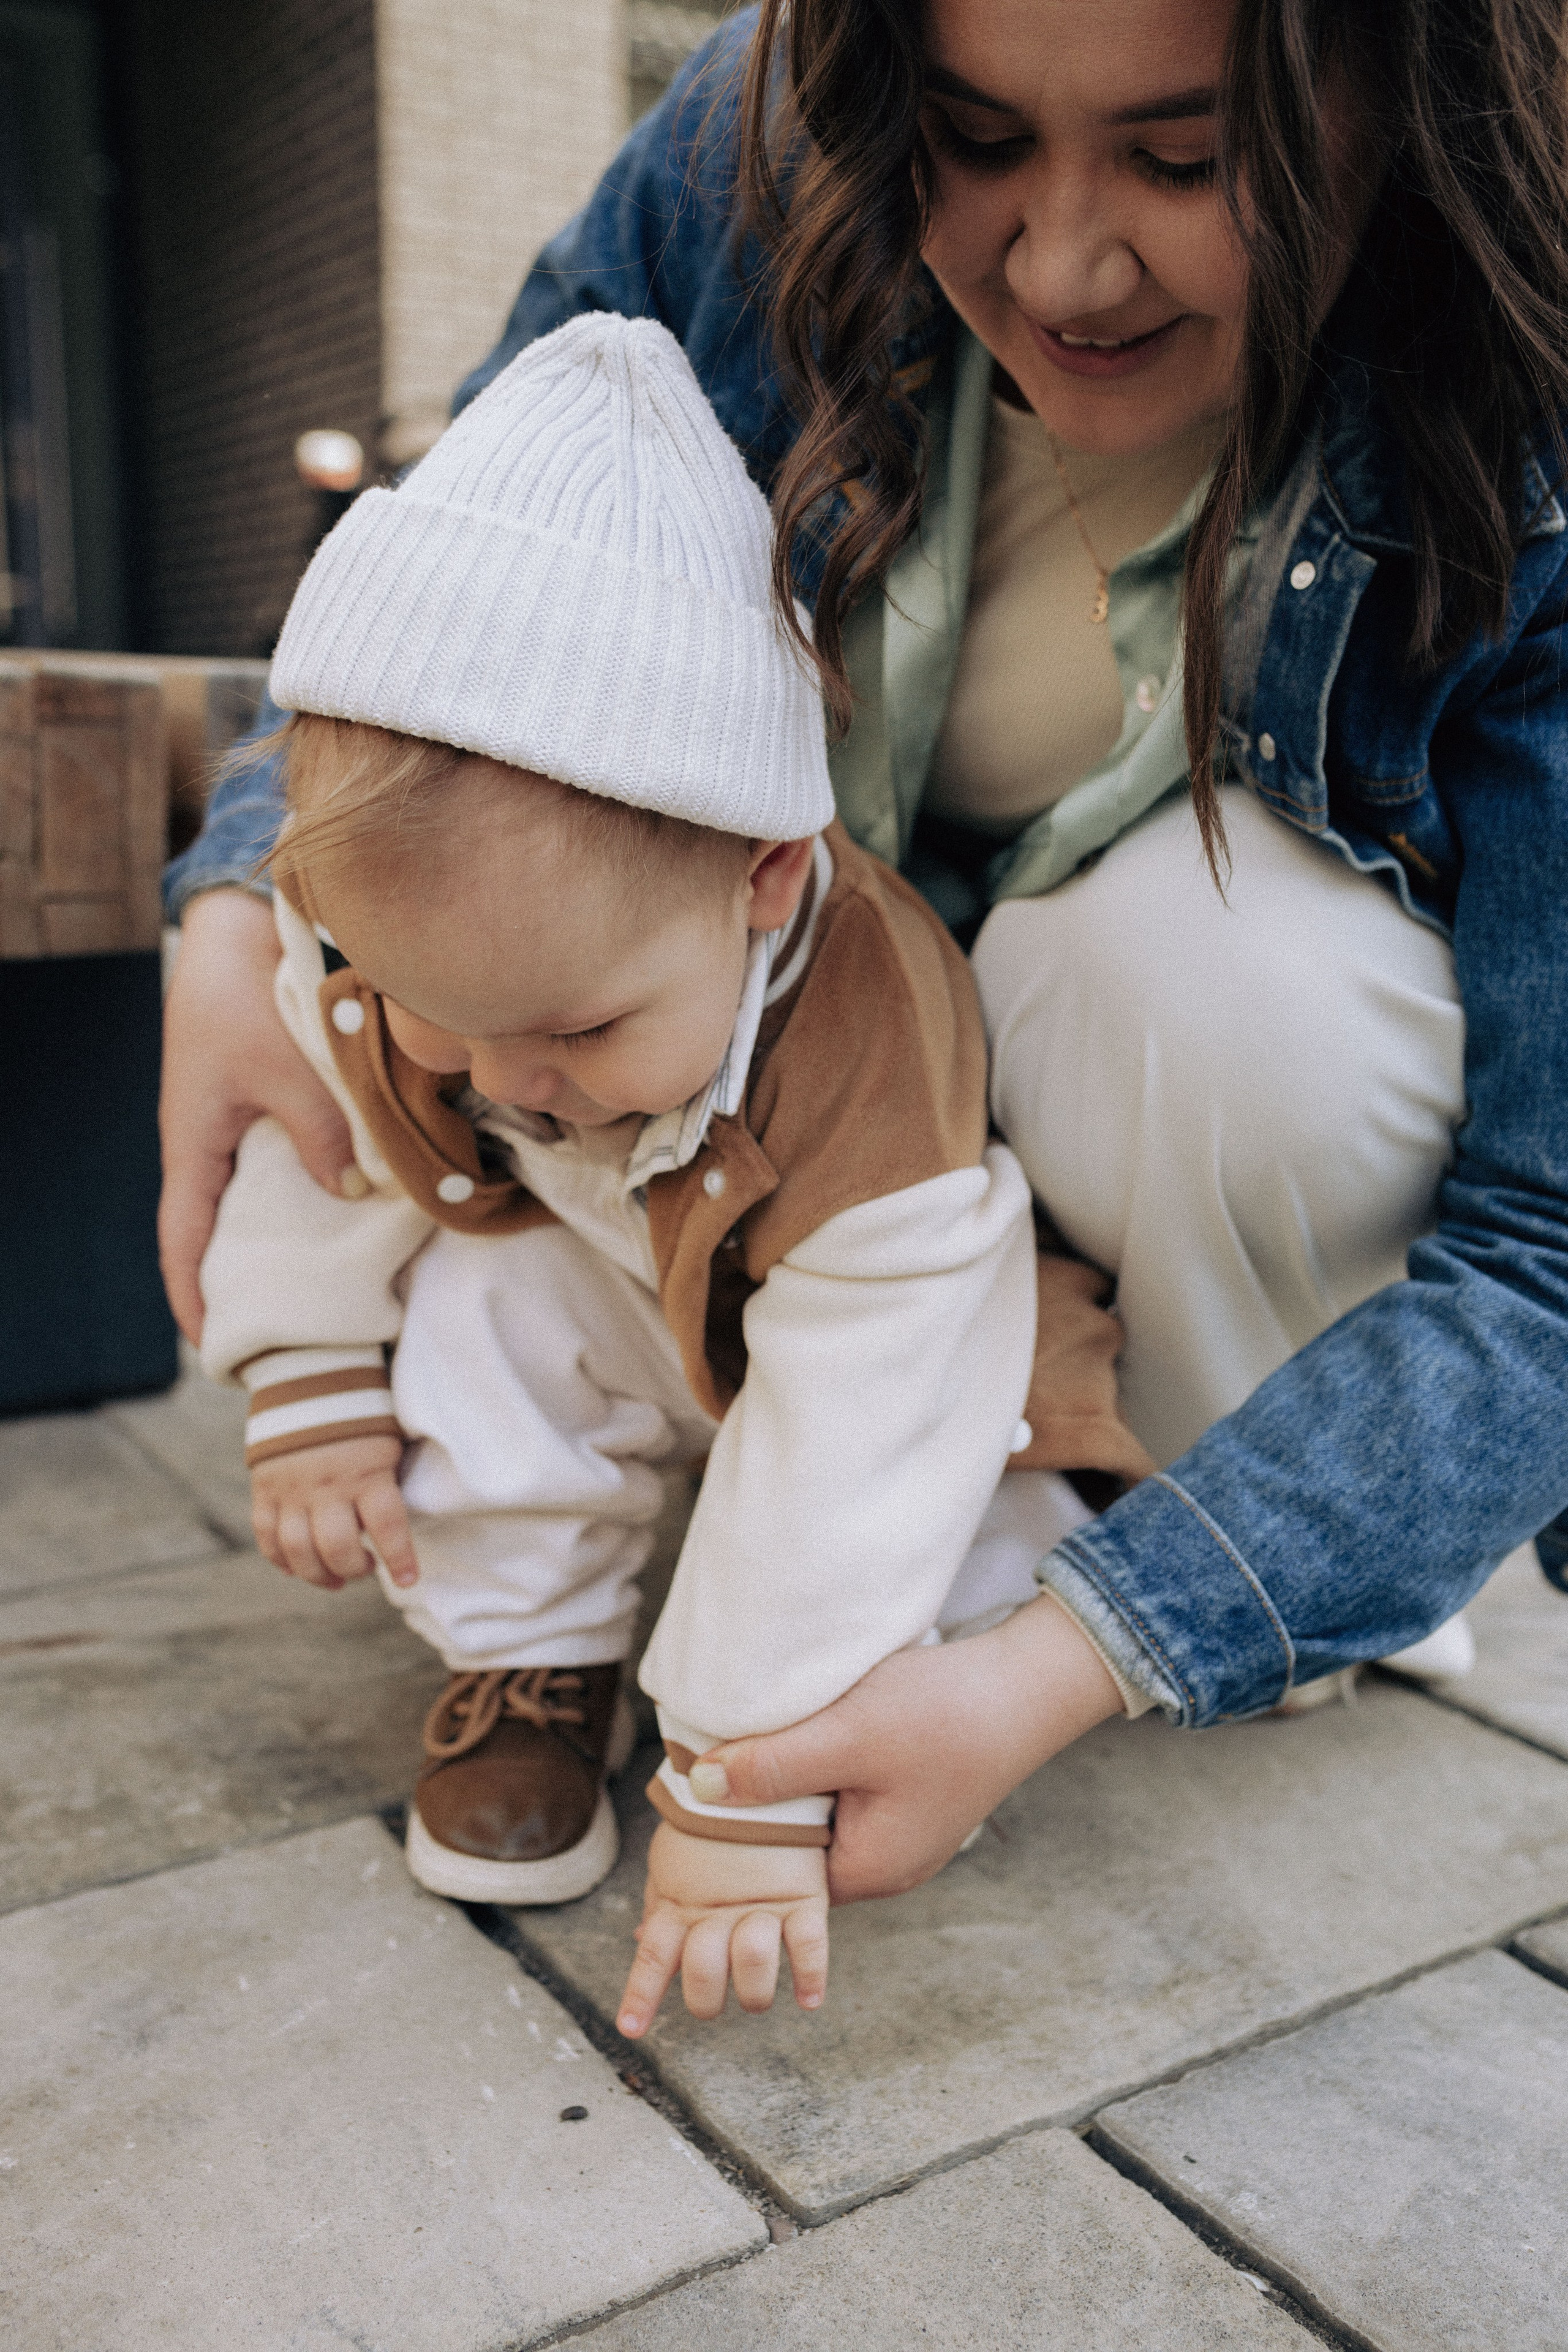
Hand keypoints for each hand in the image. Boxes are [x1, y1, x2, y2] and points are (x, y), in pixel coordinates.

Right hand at [159, 889, 353, 1342]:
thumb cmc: (244, 998)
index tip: (215, 1348)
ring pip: (247, 1205)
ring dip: (274, 1244)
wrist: (233, 936)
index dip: (195, 1299)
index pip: (183, 1243)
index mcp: (192, 1147)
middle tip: (282, 1332)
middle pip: (213, 1236)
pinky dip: (298, 1198)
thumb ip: (318, 1131)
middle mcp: (205, 1147)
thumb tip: (349, 1191)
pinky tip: (340, 1214)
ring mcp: (230, 1130)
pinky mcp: (256, 1109)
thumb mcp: (283, 1069)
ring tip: (318, 1289)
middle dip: (238, 1286)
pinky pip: (272, 1170)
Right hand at [250, 1433, 415, 1590]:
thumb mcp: (389, 1443)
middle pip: (337, 1547)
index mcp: (368, 1472)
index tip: (409, 1580)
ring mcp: (292, 1489)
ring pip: (298, 1550)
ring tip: (336, 1577)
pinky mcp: (265, 1490)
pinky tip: (299, 1568)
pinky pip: (266, 1538)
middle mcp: (328, 1484)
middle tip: (368, 1567)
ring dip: (318, 1574)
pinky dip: (281, 1560)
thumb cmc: (363, 1421)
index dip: (399, 1558)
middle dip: (354, 1570)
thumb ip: (391, 1484)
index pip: (387, 1524)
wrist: (310, 1381)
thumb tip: (402, 1530)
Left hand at [616, 1824, 828, 2037]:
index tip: (630, 2028)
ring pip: (754, 1967)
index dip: (641, 1994)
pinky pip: (810, 1945)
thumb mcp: (673, 1859)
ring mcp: (763, 1904)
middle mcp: (719, 1909)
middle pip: (704, 1973)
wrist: (759, 1777)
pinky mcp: (804, 1896)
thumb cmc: (709, 1822)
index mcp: (681, 1902)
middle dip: (705, 1999)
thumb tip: (640, 1937)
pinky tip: (807, 1999)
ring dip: (754, 1993)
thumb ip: (661, 1902)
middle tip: (713, 1995)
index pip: (654, 1955)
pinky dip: (810, 1978)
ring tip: (756, 1994)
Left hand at [683, 1595, 1122, 1905]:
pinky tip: (809, 1731)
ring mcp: (900, 1836)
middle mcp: (885, 1866)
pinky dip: (821, 1769)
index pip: (771, 1879)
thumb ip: (773, 1766)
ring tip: (759, 1737)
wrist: (1029, 1683)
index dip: (729, 1837)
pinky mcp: (909, 1801)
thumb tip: (701, 1788)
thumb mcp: (847, 1735)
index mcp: (868, 1871)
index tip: (695, 1789)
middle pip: (792, 1851)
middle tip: (717, 1753)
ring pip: (818, 1818)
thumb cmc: (946, 1713)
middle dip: (756, 1807)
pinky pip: (845, 1798)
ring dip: (790, 1782)